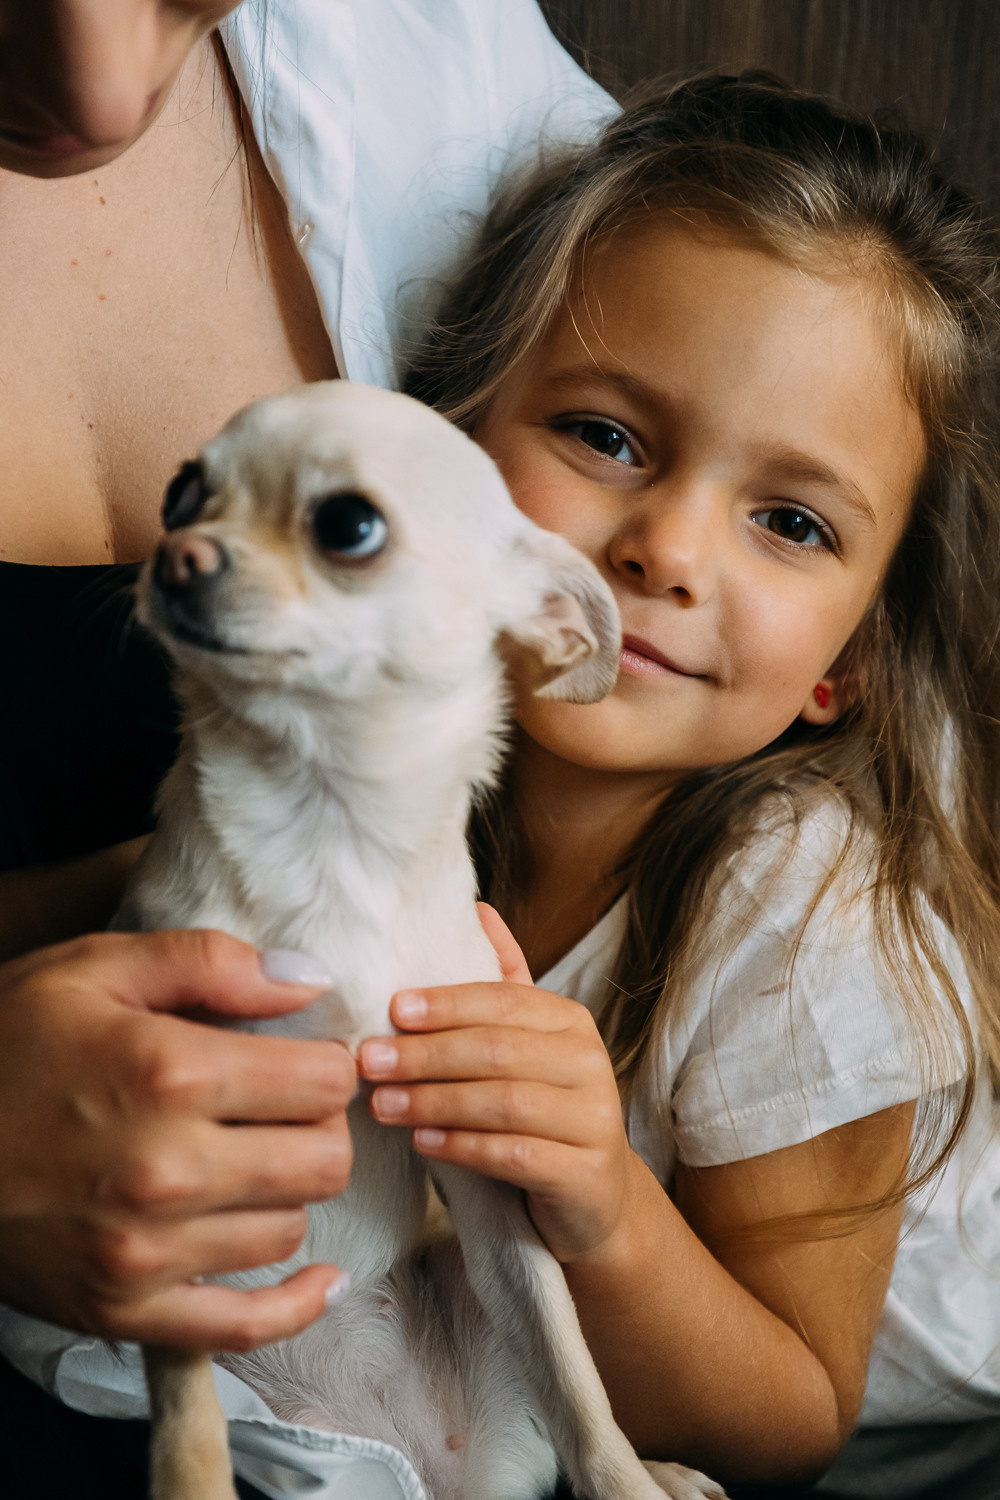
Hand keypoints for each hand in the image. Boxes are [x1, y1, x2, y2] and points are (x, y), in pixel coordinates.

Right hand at [0, 929, 355, 1350]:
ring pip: (291, 1228)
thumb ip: (211, 962)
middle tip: (285, 1111)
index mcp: (169, 1073)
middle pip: (323, 1160)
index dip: (327, 1065)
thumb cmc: (4, 1044)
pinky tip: (318, 1279)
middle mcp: (167, 1170)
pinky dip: (295, 1305)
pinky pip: (245, 1327)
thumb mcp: (94, 969)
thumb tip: (310, 981)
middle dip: (319, 1128)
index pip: (325, 1083)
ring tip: (252, 1161)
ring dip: (287, 1192)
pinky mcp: (122, 1309)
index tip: (304, 1061)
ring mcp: (145, 1252)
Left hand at [358, 904, 634, 1263]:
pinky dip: (464, 1147)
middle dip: (426, 1054)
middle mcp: (589, 1062)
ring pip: (503, 1102)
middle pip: (497, 1050)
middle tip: (369, 1060)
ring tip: (382, 1104)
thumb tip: (475, 909)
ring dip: (433, 1101)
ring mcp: (593, 1118)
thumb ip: (502, 982)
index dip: (447, 1003)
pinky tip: (423, 1143)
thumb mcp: (524, 1045)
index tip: (392, 1009)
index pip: (504, 1000)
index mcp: (569, 1022)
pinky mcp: (584, 1173)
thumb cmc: (541, 1113)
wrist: (592, 1198)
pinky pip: (515, 1154)